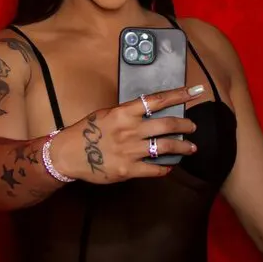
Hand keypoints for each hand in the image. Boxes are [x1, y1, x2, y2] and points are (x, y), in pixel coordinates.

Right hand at [52, 84, 204, 183]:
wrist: (68, 154)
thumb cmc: (86, 132)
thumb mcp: (106, 114)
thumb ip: (128, 114)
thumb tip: (149, 112)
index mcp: (124, 112)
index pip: (157, 100)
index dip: (178, 95)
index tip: (194, 92)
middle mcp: (130, 130)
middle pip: (167, 125)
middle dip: (185, 125)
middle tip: (193, 127)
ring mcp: (130, 151)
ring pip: (165, 147)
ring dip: (182, 147)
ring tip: (191, 147)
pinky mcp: (128, 170)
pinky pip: (154, 169)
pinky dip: (165, 167)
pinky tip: (170, 165)